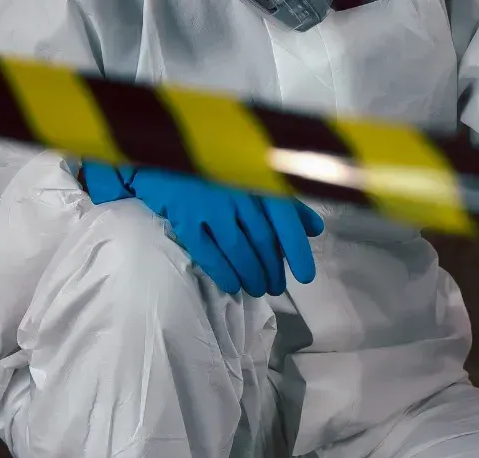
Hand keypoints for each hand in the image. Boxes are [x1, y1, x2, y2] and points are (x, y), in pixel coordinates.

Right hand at [80, 161, 324, 297]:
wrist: (163, 148)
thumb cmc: (217, 165)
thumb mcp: (256, 176)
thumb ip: (287, 202)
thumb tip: (315, 228)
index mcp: (259, 180)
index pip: (287, 221)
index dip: (298, 252)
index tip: (305, 277)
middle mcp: (238, 192)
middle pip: (263, 242)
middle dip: (272, 270)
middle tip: (276, 287)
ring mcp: (210, 204)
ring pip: (238, 251)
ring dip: (251, 275)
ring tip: (257, 289)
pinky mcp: (184, 215)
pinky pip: (207, 252)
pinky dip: (222, 272)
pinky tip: (231, 285)